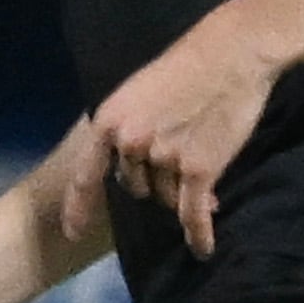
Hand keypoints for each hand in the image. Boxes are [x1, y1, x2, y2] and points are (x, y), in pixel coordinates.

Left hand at [80, 13, 280, 256]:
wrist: (231, 53)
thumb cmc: (185, 68)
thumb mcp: (137, 94)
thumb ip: (128, 131)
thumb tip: (137, 173)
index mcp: (108, 122)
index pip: (87, 175)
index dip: (79, 208)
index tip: (72, 232)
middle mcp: (130, 143)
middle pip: (137, 187)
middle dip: (155, 180)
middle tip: (182, 152)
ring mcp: (164, 157)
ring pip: (167, 196)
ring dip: (183, 189)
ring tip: (206, 153)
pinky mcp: (199, 167)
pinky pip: (193, 212)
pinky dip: (199, 233)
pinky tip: (202, 249)